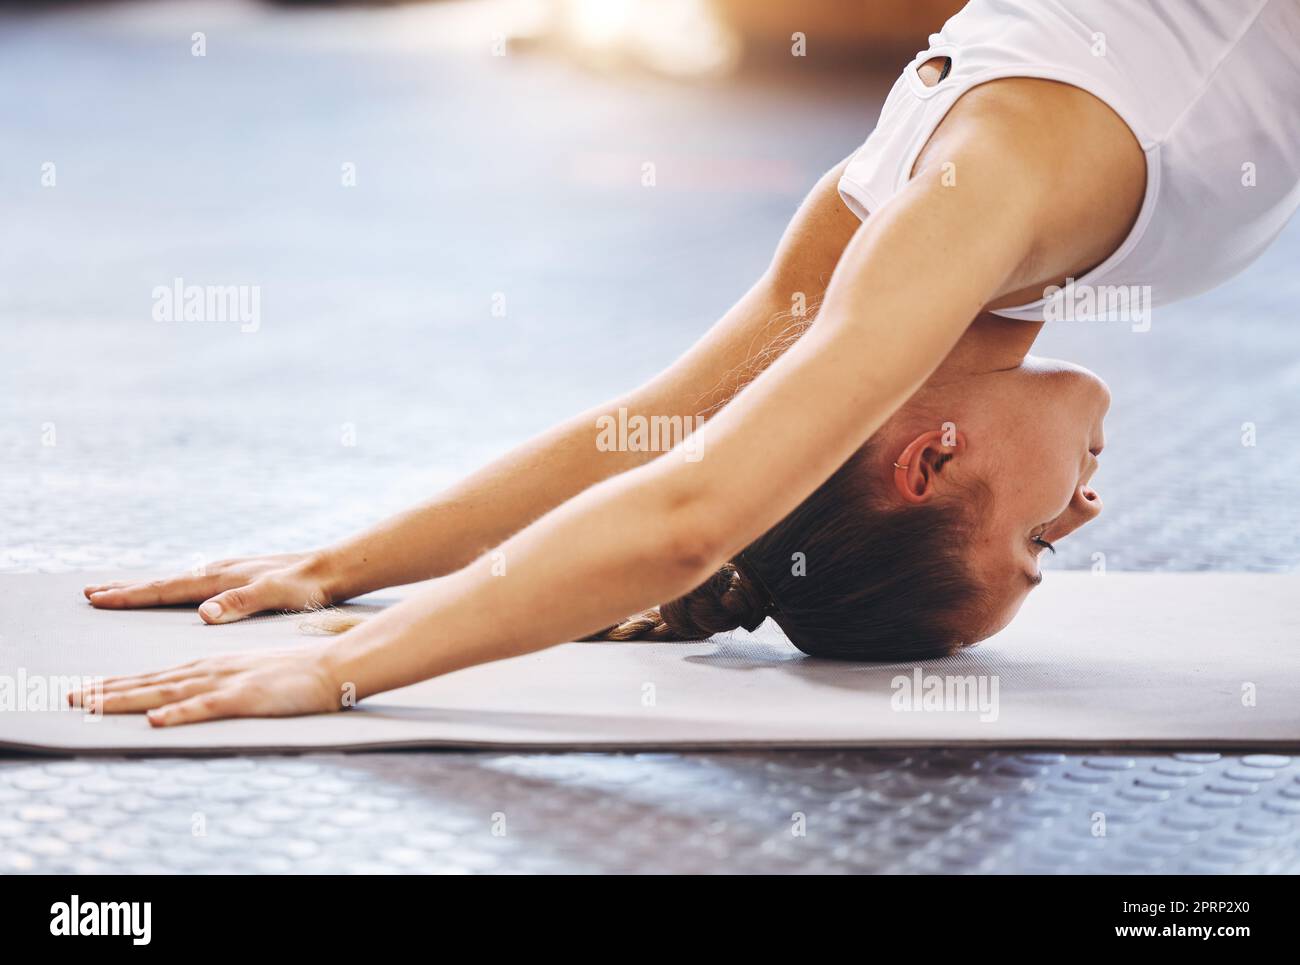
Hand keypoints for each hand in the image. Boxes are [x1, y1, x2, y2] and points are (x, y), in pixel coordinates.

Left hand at [70, 648, 344, 726]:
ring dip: (128, 698)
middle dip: (108, 691)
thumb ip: (217, 683)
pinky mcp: (244, 697)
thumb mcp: (248, 673)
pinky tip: (156, 720)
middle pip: (151, 682)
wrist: (330, 665)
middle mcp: (209, 669)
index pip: (155, 676)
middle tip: (72, 699)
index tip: (86, 692)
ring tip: (93, 705)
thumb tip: (188, 698)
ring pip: (167, 691)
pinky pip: (206, 707)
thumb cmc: (293, 673)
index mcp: (210, 665)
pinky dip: (179, 713)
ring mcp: (225, 682)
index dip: (118, 685)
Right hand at [83, 552, 339, 623]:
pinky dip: (171, 587)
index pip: (166, 589)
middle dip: (126, 588)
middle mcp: (218, 570)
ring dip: (145, 586)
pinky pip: (193, 583)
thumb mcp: (275, 595)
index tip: (97, 597)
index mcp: (220, 577)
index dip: (130, 596)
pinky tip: (172, 591)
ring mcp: (227, 572)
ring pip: (176, 581)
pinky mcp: (238, 577)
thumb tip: (203, 614)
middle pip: (162, 581)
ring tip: (118, 588)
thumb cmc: (306, 585)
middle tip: (89, 591)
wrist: (330, 568)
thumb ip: (240, 604)